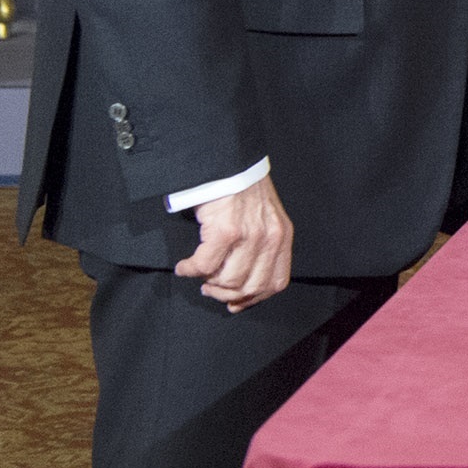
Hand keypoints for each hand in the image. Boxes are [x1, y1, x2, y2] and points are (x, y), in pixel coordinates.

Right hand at [175, 175, 293, 311]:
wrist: (230, 164)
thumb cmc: (243, 191)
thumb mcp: (265, 219)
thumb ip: (262, 246)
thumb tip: (242, 284)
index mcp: (282, 237)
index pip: (275, 282)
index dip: (253, 299)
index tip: (235, 303)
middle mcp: (271, 239)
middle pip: (250, 287)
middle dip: (226, 295)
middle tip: (210, 289)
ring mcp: (250, 236)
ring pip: (228, 281)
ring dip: (207, 282)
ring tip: (197, 273)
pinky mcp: (226, 231)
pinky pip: (205, 266)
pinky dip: (190, 270)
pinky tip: (184, 266)